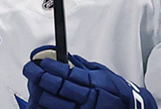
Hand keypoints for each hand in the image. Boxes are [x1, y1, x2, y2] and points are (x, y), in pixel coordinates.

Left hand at [23, 49, 156, 108]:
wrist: (128, 107)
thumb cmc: (115, 90)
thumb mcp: (102, 73)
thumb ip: (83, 67)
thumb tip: (67, 57)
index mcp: (95, 82)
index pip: (69, 73)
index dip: (53, 67)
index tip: (42, 62)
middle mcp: (89, 97)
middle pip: (60, 87)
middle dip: (42, 78)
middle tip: (31, 70)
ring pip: (56, 104)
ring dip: (42, 94)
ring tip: (34, 86)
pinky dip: (48, 108)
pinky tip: (40, 102)